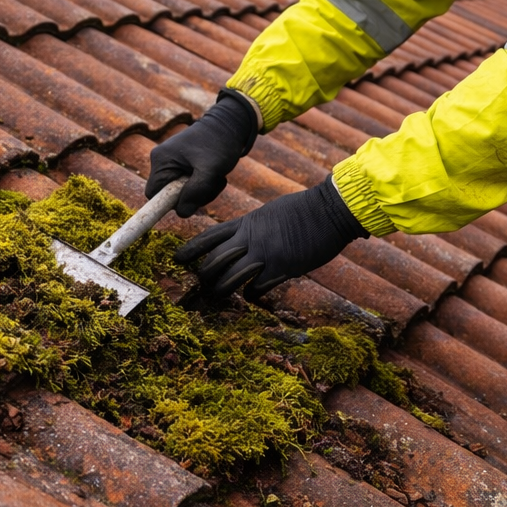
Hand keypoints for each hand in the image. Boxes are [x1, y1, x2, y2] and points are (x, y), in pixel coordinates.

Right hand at [147, 89, 258, 217]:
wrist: (230, 126)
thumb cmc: (219, 143)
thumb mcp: (210, 170)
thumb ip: (195, 191)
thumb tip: (181, 213)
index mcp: (161, 160)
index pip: (154, 195)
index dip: (169, 203)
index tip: (189, 203)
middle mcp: (162, 162)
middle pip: (169, 196)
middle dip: (192, 196)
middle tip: (211, 185)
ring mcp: (172, 164)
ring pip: (182, 193)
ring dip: (202, 191)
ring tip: (216, 177)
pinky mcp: (182, 166)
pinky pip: (189, 186)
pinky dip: (203, 186)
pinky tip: (214, 175)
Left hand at [175, 178, 368, 300]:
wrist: (329, 211)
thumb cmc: (303, 210)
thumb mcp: (270, 213)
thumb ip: (253, 228)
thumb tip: (242, 240)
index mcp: (246, 223)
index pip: (210, 236)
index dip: (192, 249)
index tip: (177, 259)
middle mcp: (250, 238)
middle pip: (215, 260)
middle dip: (204, 275)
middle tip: (200, 286)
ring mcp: (265, 254)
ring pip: (230, 277)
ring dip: (221, 290)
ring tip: (216, 296)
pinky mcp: (281, 268)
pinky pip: (257, 287)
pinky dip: (251, 293)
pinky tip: (251, 294)